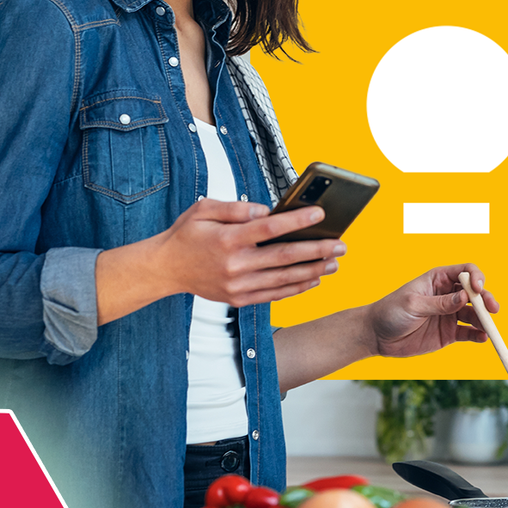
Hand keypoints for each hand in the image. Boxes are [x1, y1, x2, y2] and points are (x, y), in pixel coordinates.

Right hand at [153, 197, 343, 307]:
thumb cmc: (187, 235)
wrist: (166, 269)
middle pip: (283, 257)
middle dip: (316, 250)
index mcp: (227, 239)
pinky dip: (296, 288)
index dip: (296, 220)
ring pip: (283, 279)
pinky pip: (274, 295)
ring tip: (334, 262)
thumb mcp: (203, 209)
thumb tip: (265, 210)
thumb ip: (235, 208)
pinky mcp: (239, 299)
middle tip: (340, 244)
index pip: (268, 228)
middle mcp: (234, 265)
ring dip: (312, 271)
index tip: (320, 213)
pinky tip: (313, 279)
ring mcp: (238, 286)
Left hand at [366, 263, 499, 357]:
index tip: (478, 289)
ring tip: (488, 328)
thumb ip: (439, 303)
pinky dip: (478, 335)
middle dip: (486, 299)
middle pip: (474, 294)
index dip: (476, 277)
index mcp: (437, 280)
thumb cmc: (390, 312)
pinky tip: (482, 338)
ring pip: (475, 314)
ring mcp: (449, 314)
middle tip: (493, 309)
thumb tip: (464, 297)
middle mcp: (447, 295)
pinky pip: (469, 333)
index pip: (464, 272)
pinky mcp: (449, 333)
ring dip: (484, 320)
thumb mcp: (413, 304)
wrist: (377, 335)